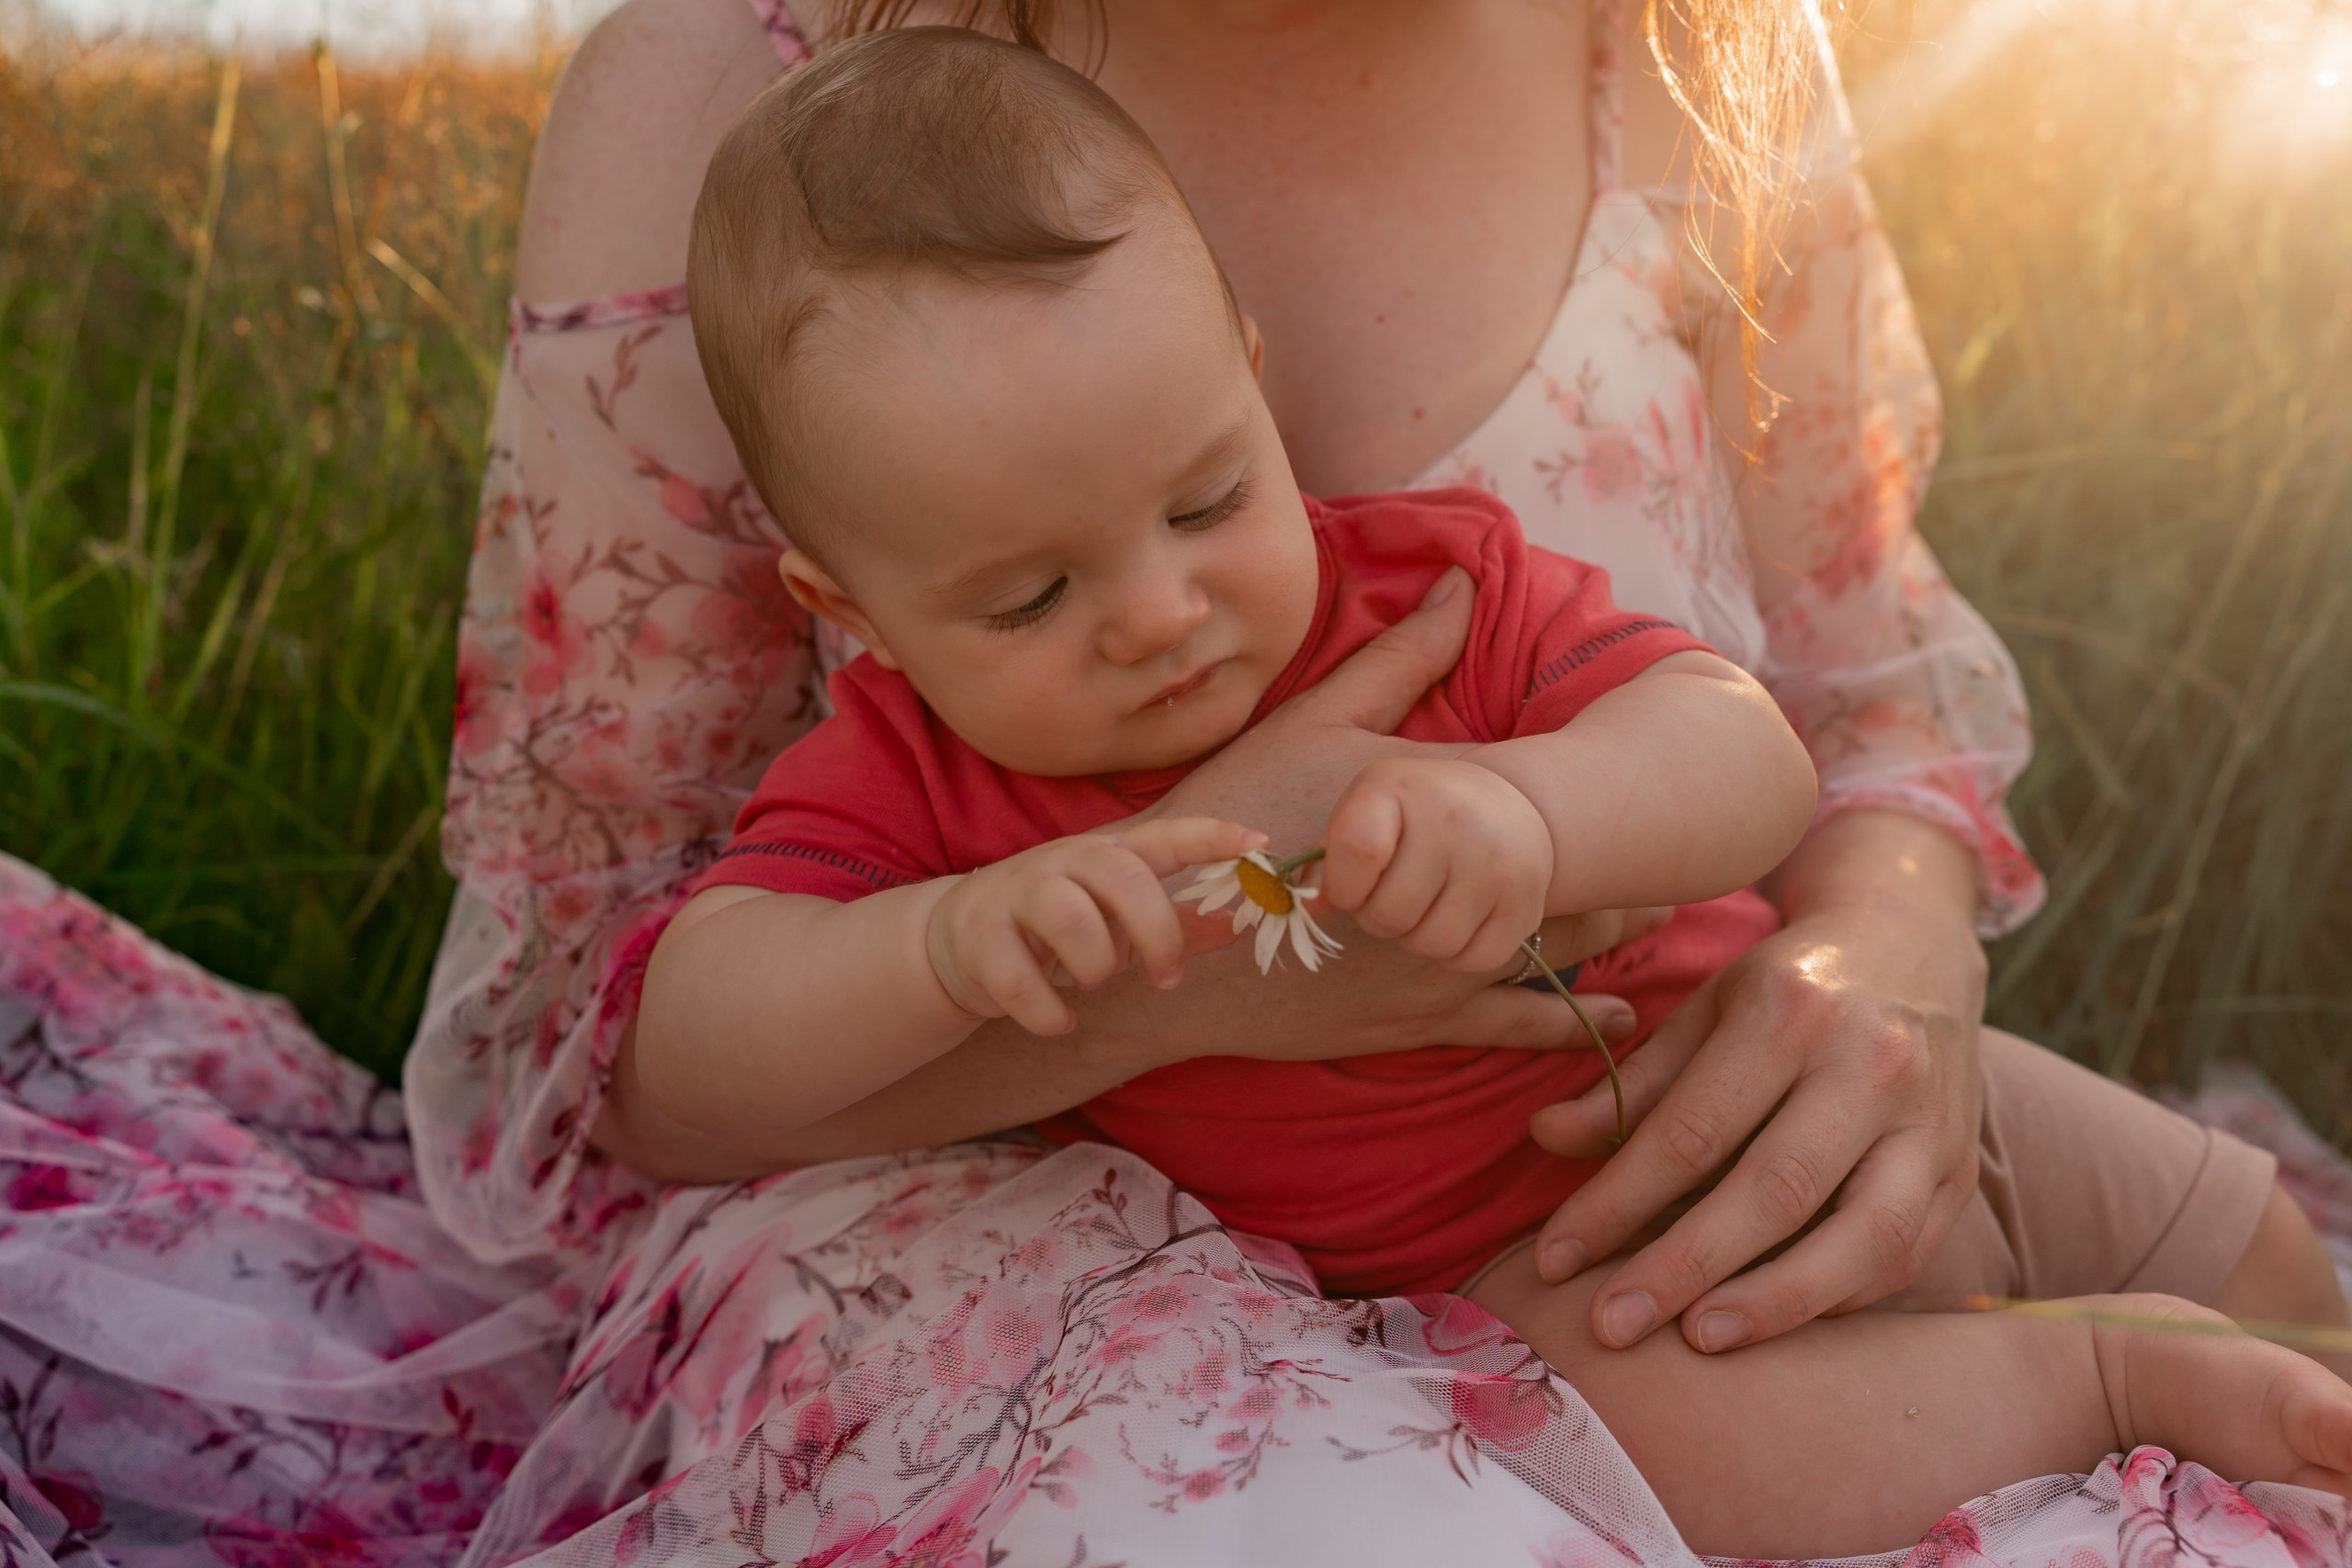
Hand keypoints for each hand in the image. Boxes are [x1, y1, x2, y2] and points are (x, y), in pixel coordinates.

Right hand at [928, 817, 1264, 1035]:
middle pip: (1123, 876)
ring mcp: (1016, 895)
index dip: (1211, 838)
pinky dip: (1050, 1014)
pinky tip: (1059, 1019)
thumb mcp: (1117, 916)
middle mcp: (1061, 862)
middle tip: (1166, 977)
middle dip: (1157, 933)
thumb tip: (1238, 926)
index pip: (1164, 836)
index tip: (1258, 845)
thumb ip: (1177, 921)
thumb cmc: (1057, 923)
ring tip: (1092, 983)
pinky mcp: (980, 939)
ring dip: (1096, 967)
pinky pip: (1022, 982)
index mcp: (1105, 853)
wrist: (957, 937)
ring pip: (1071, 920)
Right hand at [1133, 567, 1657, 1061]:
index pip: (1557, 807)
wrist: (1174, 939)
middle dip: (1628, 872)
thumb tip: (1464, 584)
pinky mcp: (1416, 1022)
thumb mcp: (1314, 721)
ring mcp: (1443, 969)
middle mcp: (1462, 900)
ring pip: (1559, 956)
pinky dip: (1570, 1024)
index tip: (1662, 779)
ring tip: (1654, 920)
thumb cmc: (1237, 819)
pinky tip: (1613, 1021)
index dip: (1618, 797)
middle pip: (1576, 886)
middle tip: (1682, 856)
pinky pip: (1513, 1026)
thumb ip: (1400, 658)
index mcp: (1449, 820)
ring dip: (1610, 939)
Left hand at [1319, 757, 1551, 974]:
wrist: (1511, 804)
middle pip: (1387, 914)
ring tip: (1424, 905)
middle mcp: (1455, 820)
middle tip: (1393, 893)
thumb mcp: (1367, 809)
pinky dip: (1457, 953)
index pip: (1356, 851)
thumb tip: (1308, 908)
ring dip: (1416, 937)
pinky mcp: (1526, 902)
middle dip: (1378, 916)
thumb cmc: (1417, 812)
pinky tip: (1458, 918)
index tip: (1349, 885)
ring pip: (1429, 945)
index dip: (1342, 886)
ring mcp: (1498, 862)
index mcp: (1400, 787)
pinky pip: (1472, 961)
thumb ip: (1326, 856)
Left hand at [1524, 813, 1986, 1352]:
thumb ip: (1632, 1083)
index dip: (1617, 1203)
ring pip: (1862, 1238)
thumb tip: (1545, 1138)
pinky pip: (1906, 1254)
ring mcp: (1930, 1120)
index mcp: (1789, 1013)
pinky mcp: (1963, 1167)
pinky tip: (1772, 1316)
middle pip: (1773, 1191)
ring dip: (1775, 1302)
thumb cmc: (1787, 987)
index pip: (1691, 1130)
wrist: (1913, 941)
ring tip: (1698, 1339)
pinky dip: (1836, 1297)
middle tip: (1612, 1325)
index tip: (1555, 1258)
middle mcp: (1870, 1064)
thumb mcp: (1703, 1008)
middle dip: (1683, 1268)